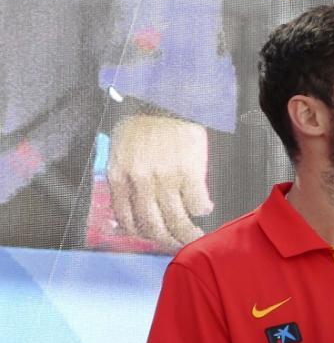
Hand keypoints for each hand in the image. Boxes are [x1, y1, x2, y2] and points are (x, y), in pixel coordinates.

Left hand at [108, 114, 212, 250]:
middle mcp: (140, 182)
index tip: (153, 236)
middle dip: (166, 240)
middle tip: (177, 242)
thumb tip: (130, 210)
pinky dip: (203, 209)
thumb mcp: (120, 150)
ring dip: (187, 233)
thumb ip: (124, 179)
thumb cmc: (143, 122)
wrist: (166, 99)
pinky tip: (205, 207)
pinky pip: (198, 203)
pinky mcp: (190, 173)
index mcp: (120, 176)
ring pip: (177, 220)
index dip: (141, 234)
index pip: (127, 219)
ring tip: (196, 234)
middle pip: (153, 226)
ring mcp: (165, 178)